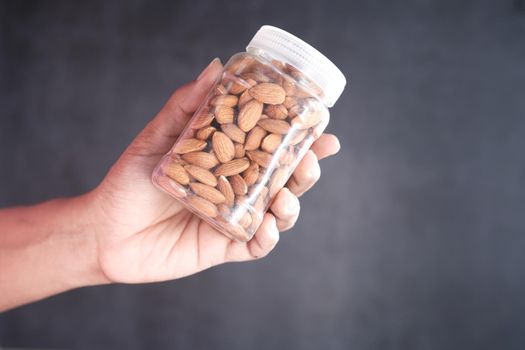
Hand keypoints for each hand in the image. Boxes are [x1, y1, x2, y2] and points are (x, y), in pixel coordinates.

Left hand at [89, 58, 340, 283]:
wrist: (104, 230)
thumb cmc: (128, 182)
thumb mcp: (156, 138)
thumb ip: (184, 106)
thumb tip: (215, 68)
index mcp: (229, 161)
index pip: (271, 148)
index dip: (300, 139)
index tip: (321, 127)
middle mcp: (238, 189)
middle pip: (285, 179)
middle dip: (306, 170)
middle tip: (310, 158)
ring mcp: (234, 219)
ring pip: (278, 213)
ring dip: (291, 204)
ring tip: (284, 196)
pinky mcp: (224, 247)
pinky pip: (255, 245)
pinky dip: (267, 238)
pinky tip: (266, 227)